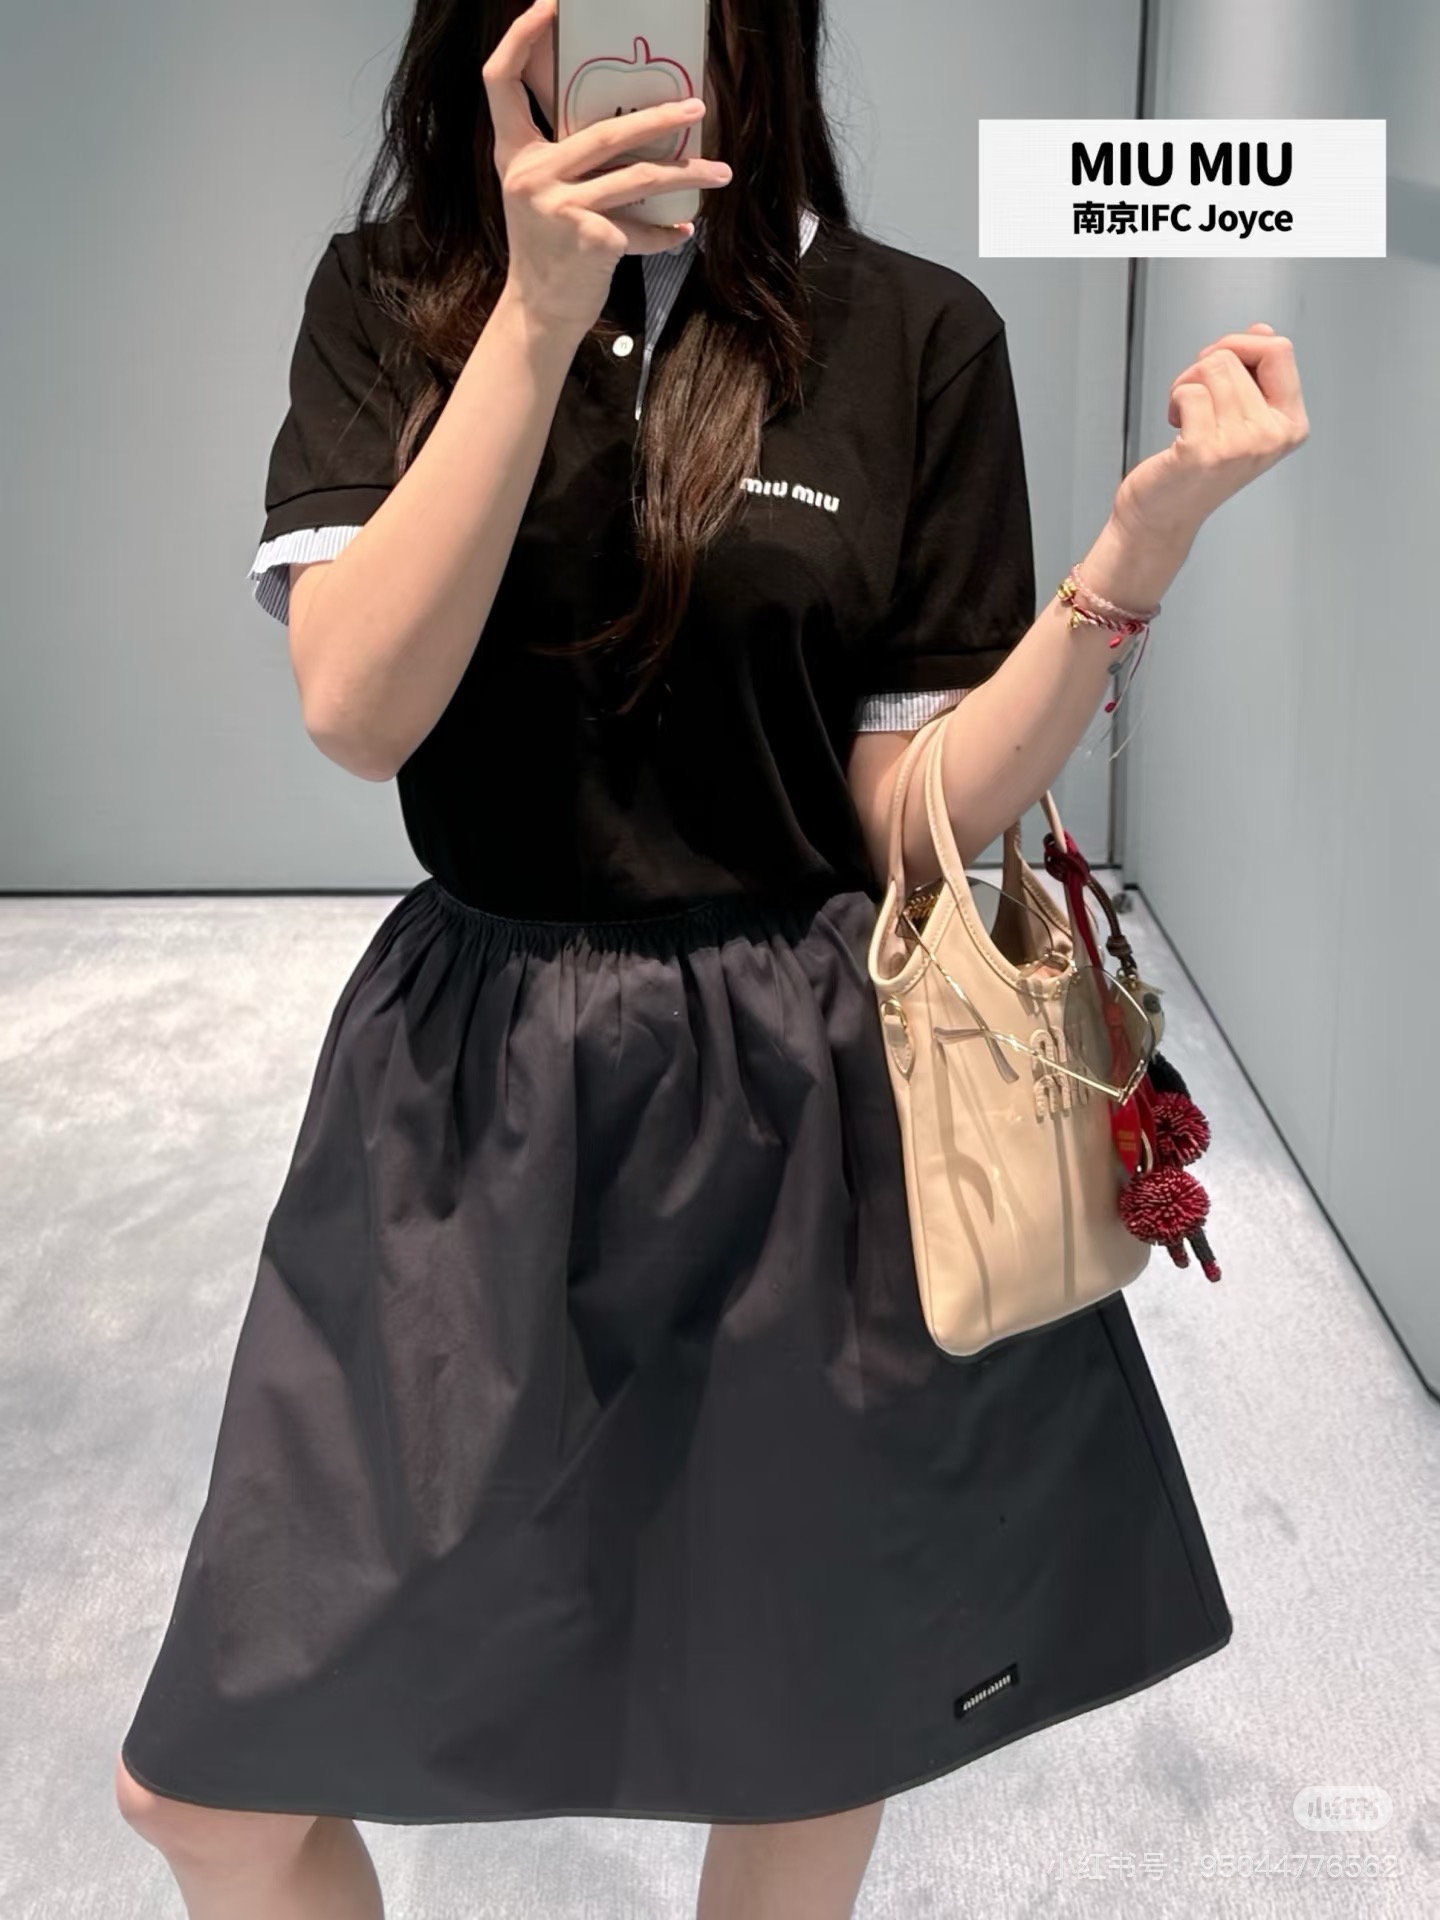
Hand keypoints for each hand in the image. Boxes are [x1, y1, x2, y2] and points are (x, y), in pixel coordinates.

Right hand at [483, 0, 732, 339]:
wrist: (539, 311)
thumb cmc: (547, 245)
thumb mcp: (539, 191)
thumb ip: (563, 152)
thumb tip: (623, 113)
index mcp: (514, 153)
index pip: (501, 80)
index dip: (522, 36)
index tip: (551, 5)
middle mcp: (530, 174)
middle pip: (606, 131)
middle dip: (660, 118)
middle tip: (697, 107)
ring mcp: (558, 207)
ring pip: (638, 177)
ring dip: (687, 176)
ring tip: (720, 173)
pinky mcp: (587, 240)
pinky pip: (641, 228)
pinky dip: (666, 233)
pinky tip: (683, 233)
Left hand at [1112, 323, 1310, 547]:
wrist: (1161, 516)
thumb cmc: (1196, 467)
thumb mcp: (1239, 415)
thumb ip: (1256, 374)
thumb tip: (1262, 333)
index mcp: (1290, 425)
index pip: (1279, 350)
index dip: (1242, 345)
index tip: (1220, 365)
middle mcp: (1271, 437)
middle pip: (1235, 356)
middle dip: (1205, 367)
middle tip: (1196, 401)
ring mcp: (1241, 445)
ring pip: (1212, 367)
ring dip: (1186, 384)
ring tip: (1186, 417)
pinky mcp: (1206, 451)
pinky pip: (1190, 391)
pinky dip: (1175, 399)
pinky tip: (1176, 426)